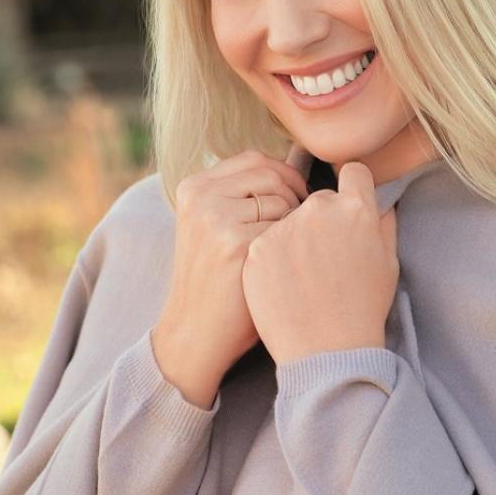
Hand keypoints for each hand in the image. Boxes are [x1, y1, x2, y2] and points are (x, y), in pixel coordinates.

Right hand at [152, 148, 309, 406]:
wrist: (195, 335)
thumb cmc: (219, 282)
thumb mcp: (215, 227)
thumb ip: (241, 194)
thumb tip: (297, 161)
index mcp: (194, 187)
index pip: (255, 159)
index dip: (286, 174)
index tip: (299, 198)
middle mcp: (200, 197)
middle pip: (272, 175)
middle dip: (296, 197)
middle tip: (302, 227)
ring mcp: (215, 219)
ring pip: (282, 201)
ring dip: (296, 225)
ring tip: (288, 252)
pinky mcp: (235, 244)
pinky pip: (286, 229)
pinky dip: (293, 248)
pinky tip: (286, 269)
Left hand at [241, 160, 398, 364]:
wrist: (326, 352)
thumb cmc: (363, 310)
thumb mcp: (388, 264)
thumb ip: (384, 224)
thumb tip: (381, 202)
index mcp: (356, 208)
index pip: (353, 173)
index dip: (352, 188)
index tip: (347, 204)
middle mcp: (319, 208)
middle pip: (317, 199)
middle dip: (321, 219)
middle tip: (324, 256)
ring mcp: (284, 227)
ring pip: (287, 219)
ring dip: (293, 237)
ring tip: (302, 277)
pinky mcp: (257, 247)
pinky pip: (265, 240)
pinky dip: (272, 258)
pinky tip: (283, 284)